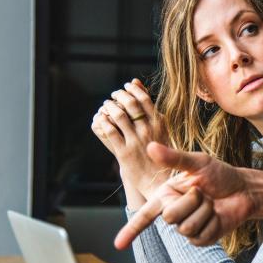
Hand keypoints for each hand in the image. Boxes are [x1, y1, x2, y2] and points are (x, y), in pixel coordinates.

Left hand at [90, 79, 169, 203]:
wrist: (159, 180)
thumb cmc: (161, 152)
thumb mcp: (161, 128)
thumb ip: (149, 107)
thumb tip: (136, 82)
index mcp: (160, 124)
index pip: (144, 98)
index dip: (132, 89)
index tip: (126, 87)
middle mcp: (148, 131)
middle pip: (130, 104)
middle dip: (119, 96)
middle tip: (114, 95)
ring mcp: (136, 142)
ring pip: (118, 116)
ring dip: (109, 107)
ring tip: (107, 106)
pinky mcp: (124, 153)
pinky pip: (110, 131)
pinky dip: (103, 122)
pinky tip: (101, 119)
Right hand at [114, 142, 257, 249]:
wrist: (243, 190)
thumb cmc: (220, 174)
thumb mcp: (198, 162)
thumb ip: (174, 158)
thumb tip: (150, 147)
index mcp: (166, 195)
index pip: (145, 215)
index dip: (131, 230)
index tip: (117, 245)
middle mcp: (173, 212)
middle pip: (170, 217)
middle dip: (191, 201)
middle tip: (203, 192)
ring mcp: (187, 228)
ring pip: (187, 227)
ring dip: (204, 211)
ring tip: (211, 202)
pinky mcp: (201, 239)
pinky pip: (200, 236)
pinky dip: (212, 223)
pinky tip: (217, 215)